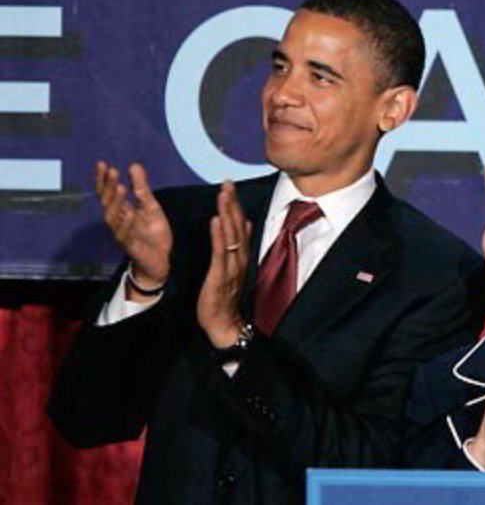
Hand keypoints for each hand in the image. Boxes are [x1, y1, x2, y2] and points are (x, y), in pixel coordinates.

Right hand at [95, 161, 171, 295]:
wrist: (162, 260)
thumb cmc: (153, 234)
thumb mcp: (151, 207)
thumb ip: (142, 188)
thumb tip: (133, 165)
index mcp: (122, 210)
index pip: (108, 192)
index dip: (104, 179)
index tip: (103, 164)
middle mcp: (118, 221)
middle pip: (107, 202)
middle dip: (108, 187)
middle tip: (111, 171)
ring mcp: (123, 234)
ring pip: (112, 218)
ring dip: (115, 203)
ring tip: (121, 188)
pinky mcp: (131, 246)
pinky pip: (124, 235)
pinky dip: (126, 224)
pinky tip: (129, 213)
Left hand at [197, 181, 251, 348]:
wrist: (224, 323)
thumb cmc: (225, 297)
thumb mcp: (234, 267)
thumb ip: (240, 245)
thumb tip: (246, 223)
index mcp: (241, 255)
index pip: (239, 225)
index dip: (235, 205)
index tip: (230, 186)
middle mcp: (239, 258)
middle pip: (237, 226)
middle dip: (232, 203)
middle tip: (227, 182)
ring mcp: (231, 266)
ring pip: (231, 235)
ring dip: (227, 214)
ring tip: (223, 195)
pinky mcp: (220, 275)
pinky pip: (221, 252)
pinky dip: (219, 236)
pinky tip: (216, 220)